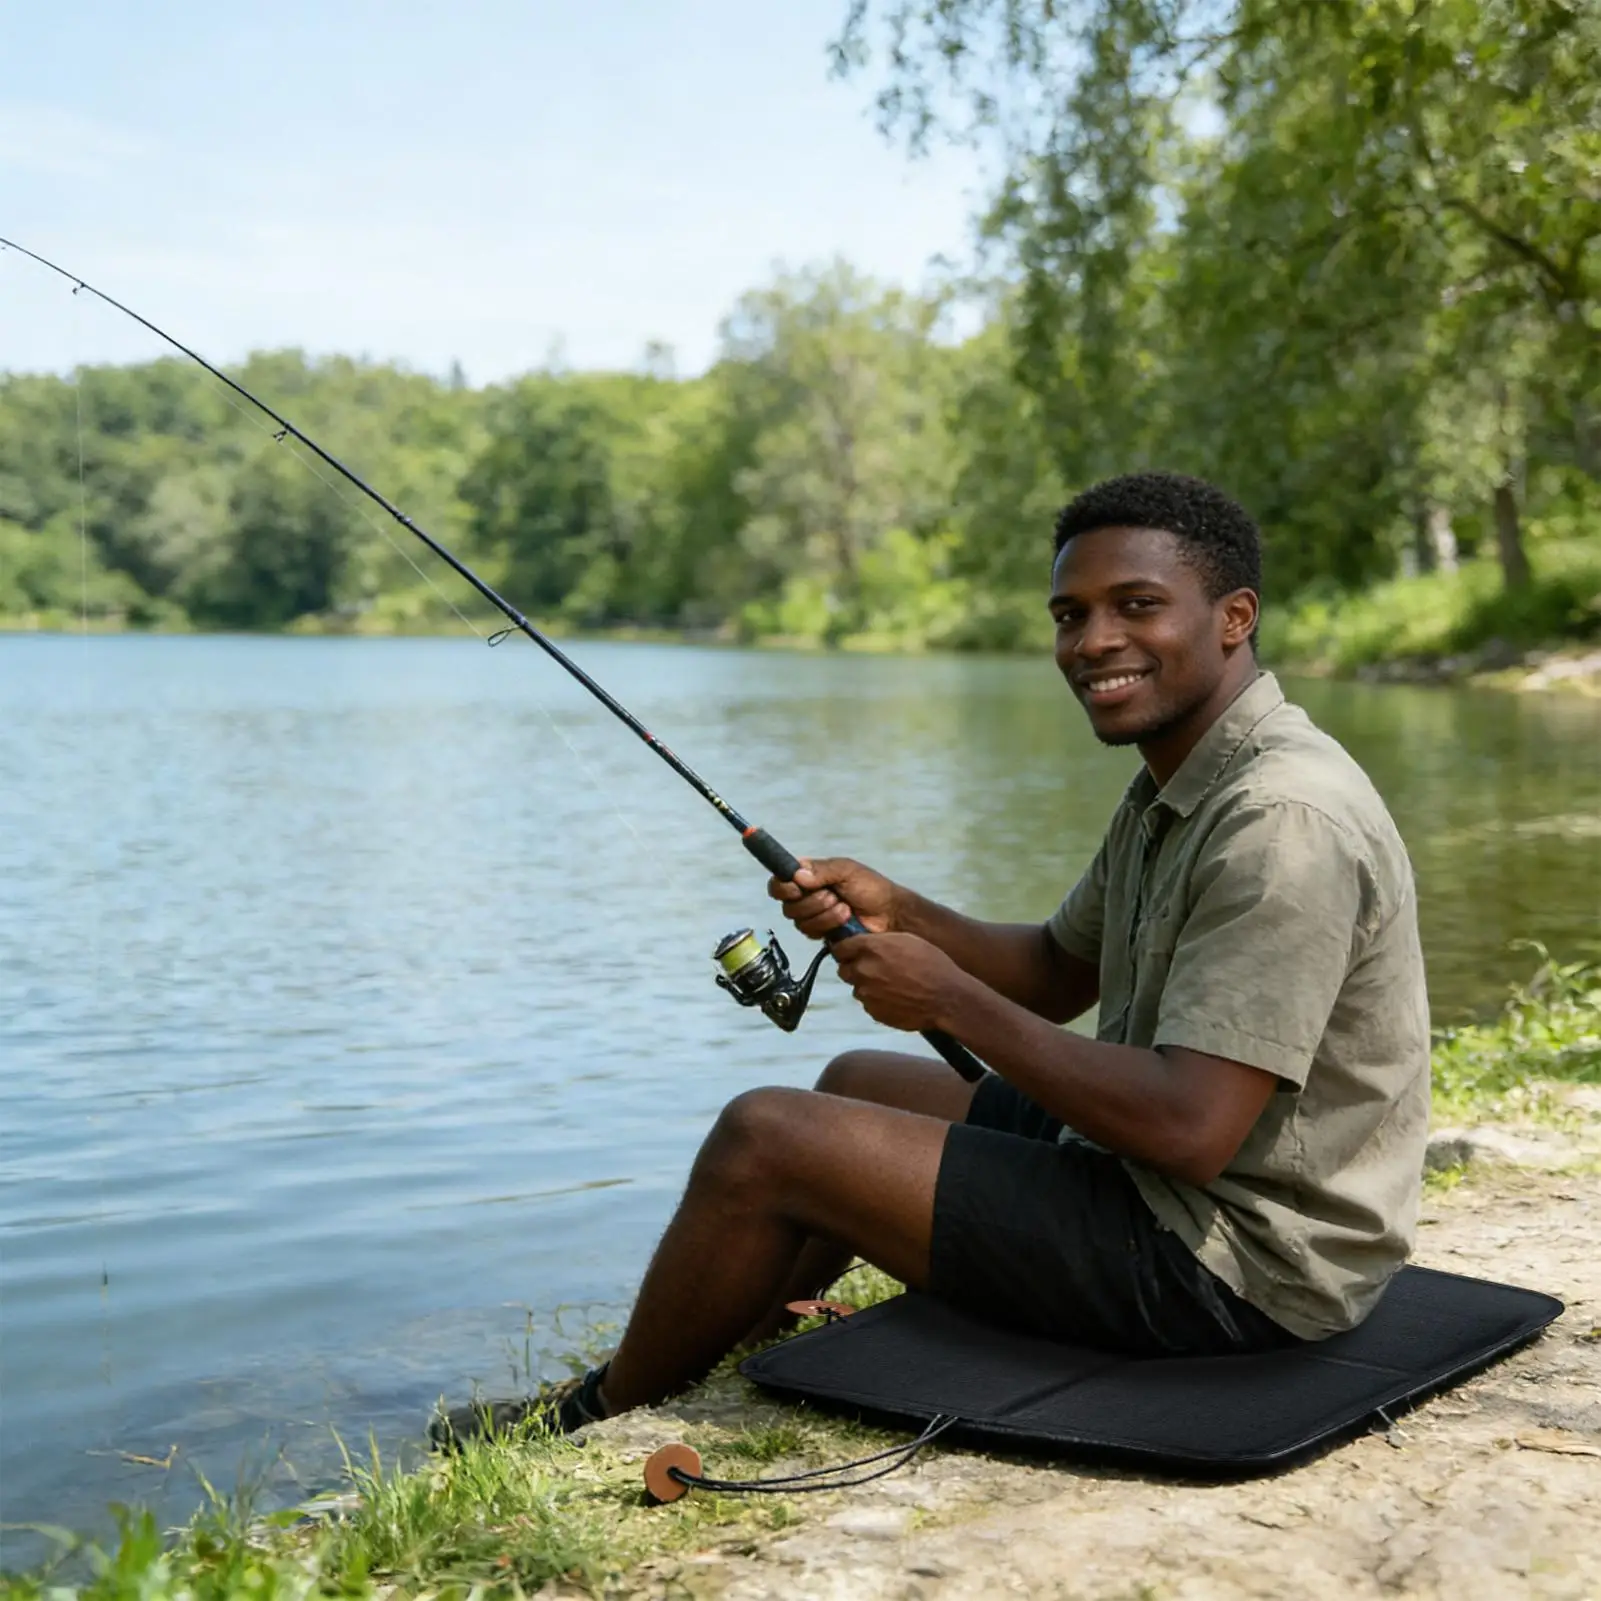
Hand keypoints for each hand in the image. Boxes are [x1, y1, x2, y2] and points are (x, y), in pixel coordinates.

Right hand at [768, 857, 900, 938]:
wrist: (890, 914)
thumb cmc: (871, 888)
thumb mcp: (847, 871)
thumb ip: (821, 870)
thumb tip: (797, 876)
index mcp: (809, 877)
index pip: (779, 884)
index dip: (783, 888)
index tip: (797, 888)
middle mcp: (806, 897)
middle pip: (788, 906)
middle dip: (813, 903)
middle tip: (834, 897)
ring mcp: (814, 917)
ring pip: (800, 922)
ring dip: (824, 915)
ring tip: (845, 909)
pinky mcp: (822, 934)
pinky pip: (811, 934)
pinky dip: (828, 926)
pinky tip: (845, 921)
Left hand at [832, 932, 969, 1032]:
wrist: (946, 998)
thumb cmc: (932, 964)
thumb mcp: (907, 940)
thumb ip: (880, 942)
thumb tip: (864, 944)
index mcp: (871, 948)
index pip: (840, 947)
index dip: (846, 949)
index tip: (852, 951)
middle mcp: (863, 970)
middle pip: (844, 969)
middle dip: (854, 968)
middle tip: (874, 969)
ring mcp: (866, 993)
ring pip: (857, 988)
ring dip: (867, 985)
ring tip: (891, 985)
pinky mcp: (873, 1011)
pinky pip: (869, 1003)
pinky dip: (877, 1001)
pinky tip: (896, 998)